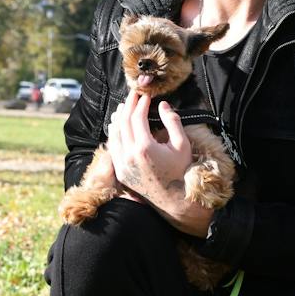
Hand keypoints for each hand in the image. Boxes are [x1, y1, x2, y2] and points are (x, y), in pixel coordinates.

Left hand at [107, 93, 211, 236]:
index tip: (145, 96)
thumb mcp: (182, 145)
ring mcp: (122, 165)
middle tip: (132, 96)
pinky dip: (114, 134)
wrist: (174, 199)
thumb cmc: (180, 171)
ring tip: (123, 107)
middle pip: (123, 123)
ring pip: (114, 135)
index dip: (140, 104)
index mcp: (144, 148)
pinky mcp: (120, 172)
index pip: (137, 118)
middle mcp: (129, 156)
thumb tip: (163, 105)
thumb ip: (172, 122)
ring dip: (118, 118)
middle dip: (127, 106)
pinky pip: (113, 148)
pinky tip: (117, 126)